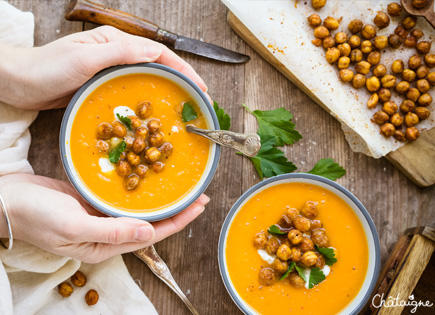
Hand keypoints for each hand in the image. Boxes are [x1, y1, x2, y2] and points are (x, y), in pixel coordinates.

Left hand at [0, 26, 207, 109]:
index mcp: (116, 42)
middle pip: (156, 66)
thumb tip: (153, 52)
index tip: (199, 86)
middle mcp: (116, 55)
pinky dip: (145, 104)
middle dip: (179, 81)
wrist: (19, 82)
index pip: (158, 53)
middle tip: (195, 100)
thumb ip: (119, 52)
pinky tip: (150, 118)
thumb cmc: (47, 67)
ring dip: (164, 93)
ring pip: (146, 81)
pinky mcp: (102, 87)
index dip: (182, 68)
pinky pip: (131, 93)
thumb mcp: (84, 58)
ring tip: (179, 110)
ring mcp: (110, 72)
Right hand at [0, 173, 208, 262]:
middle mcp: (109, 233)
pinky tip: (150, 175)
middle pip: (151, 222)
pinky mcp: (94, 201)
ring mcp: (102, 216)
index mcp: (107, 245)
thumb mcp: (73, 226)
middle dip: (177, 208)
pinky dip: (140, 188)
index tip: (200, 205)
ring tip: (181, 185)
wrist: (8, 198)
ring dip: (161, 198)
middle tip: (199, 193)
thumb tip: (150, 235)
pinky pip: (124, 196)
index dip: (179, 220)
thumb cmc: (35, 215)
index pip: (153, 234)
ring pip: (140, 208)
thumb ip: (111, 232)